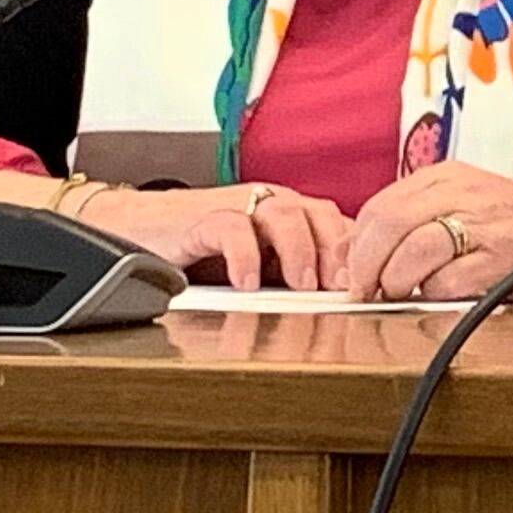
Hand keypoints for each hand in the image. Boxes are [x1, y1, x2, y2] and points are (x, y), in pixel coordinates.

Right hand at [17, 179, 355, 291]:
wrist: (138, 229)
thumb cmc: (204, 252)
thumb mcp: (262, 267)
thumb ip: (296, 276)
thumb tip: (344, 306)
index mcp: (294, 217)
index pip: (341, 227)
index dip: (360, 256)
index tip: (374, 290)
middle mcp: (272, 205)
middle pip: (321, 214)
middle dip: (340, 251)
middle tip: (347, 288)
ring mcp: (238, 207)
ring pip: (284, 213)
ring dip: (300, 250)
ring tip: (305, 286)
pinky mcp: (201, 216)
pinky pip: (231, 226)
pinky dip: (245, 254)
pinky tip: (248, 282)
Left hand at [341, 163, 512, 301]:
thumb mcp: (467, 202)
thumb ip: (417, 219)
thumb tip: (358, 257)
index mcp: (449, 177)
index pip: (380, 206)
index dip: (358, 246)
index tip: (354, 273)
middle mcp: (463, 193)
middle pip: (388, 224)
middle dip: (367, 267)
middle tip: (367, 291)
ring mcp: (483, 224)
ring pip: (410, 253)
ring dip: (396, 283)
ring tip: (402, 295)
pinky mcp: (500, 258)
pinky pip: (445, 282)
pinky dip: (433, 295)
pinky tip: (444, 294)